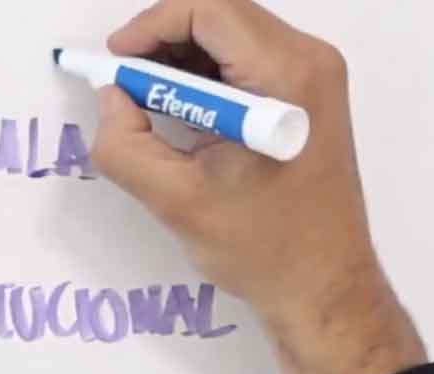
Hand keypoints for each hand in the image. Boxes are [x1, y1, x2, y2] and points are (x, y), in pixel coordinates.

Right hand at [92, 0, 425, 373]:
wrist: (323, 286)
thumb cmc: (263, 248)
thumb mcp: (174, 200)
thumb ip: (125, 144)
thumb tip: (111, 98)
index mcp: (285, 78)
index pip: (210, 12)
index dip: (151, 26)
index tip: (113, 62)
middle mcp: (309, 63)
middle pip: (221, 17)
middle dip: (162, 42)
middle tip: (121, 82)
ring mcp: (313, 77)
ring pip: (231, 36)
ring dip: (180, 60)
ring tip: (144, 104)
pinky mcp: (307, 97)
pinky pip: (246, 61)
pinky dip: (204, 77)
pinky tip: (178, 115)